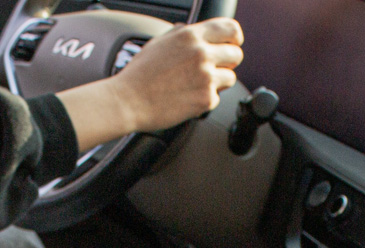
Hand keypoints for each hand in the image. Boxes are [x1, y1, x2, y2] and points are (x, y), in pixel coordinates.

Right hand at [57, 18, 243, 152]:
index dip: (234, 38)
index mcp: (191, 35)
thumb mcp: (158, 42)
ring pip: (230, 78)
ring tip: (197, 87)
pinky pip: (217, 99)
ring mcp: (205, 77)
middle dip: (228, 62)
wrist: (128, 101)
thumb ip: (180, 34)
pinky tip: (187, 99)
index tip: (232, 44)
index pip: (230, 29)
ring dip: (218, 83)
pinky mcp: (205, 99)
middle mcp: (201, 53)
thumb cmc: (139, 75)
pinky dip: (205, 101)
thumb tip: (192, 30)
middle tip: (214, 70)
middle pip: (236, 54)